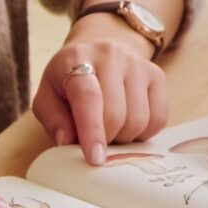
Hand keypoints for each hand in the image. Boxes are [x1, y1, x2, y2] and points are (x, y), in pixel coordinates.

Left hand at [32, 20, 169, 163]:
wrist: (99, 49)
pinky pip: (158, 119)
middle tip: (95, 140)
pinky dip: (143, 133)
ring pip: (138, 119)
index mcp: (77, 58)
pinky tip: (129, 125)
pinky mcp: (157, 75)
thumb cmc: (68, 80)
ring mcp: (137, 64)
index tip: (94, 158)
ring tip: (110, 130)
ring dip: (124, 138)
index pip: (89, 97)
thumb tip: (68, 141)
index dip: (92, 131)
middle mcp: (111, 55)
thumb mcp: (48, 96)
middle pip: (116, 113)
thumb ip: (53, 119)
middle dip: (105, 139)